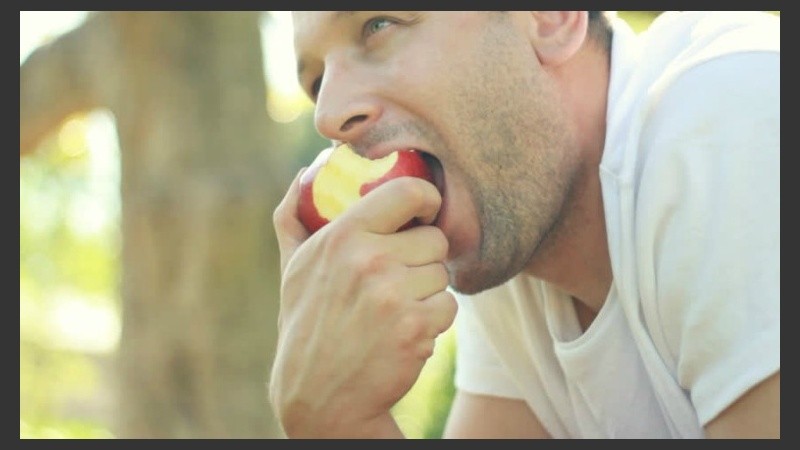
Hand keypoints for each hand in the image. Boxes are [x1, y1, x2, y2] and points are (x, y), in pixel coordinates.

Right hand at [269, 169, 457, 437]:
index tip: (424, 211)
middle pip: (434, 238)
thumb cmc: (307, 324)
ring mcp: (394, 294)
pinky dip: (433, 320)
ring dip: (427, 291)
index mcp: (342, 236)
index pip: (407, 193)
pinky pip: (449, 306)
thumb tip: (306, 171)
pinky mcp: (416, 327)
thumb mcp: (292, 267)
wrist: (320, 395)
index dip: (426, 198)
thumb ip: (295, 216)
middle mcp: (369, 260)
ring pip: (443, 274)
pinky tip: (404, 332)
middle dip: (422, 258)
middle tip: (396, 280)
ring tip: (394, 310)